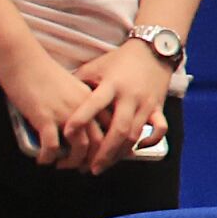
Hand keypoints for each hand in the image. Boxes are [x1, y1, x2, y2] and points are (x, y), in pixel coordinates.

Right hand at [2, 48, 110, 168]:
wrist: (24, 60)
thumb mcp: (73, 88)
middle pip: (100, 142)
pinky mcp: (45, 117)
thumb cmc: (45, 73)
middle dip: (94, 160)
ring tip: (62, 165)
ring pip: (80, 147)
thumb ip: (82, 104)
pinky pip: (51, 145)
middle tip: (84, 169)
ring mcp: (65, 113)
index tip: (104, 157)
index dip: (110, 147)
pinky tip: (43, 160)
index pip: (112, 128)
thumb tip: (82, 124)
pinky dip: (48, 157)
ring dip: (72, 162)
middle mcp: (84, 107)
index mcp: (94, 100)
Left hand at [69, 41, 178, 173]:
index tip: (67, 133)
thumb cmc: (119, 59)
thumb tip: (57, 100)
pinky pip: (159, 129)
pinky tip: (136, 148)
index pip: (95, 104)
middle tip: (89, 167)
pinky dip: (149, 141)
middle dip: (103, 152)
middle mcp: (130, 96)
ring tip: (104, 165)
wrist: (154, 49)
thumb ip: (79, 83)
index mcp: (112, 85)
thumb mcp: (96, 67)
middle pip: (118, 129)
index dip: (81, 119)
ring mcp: (146, 103)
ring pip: (135, 134)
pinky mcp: (159, 106)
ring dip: (119, 153)